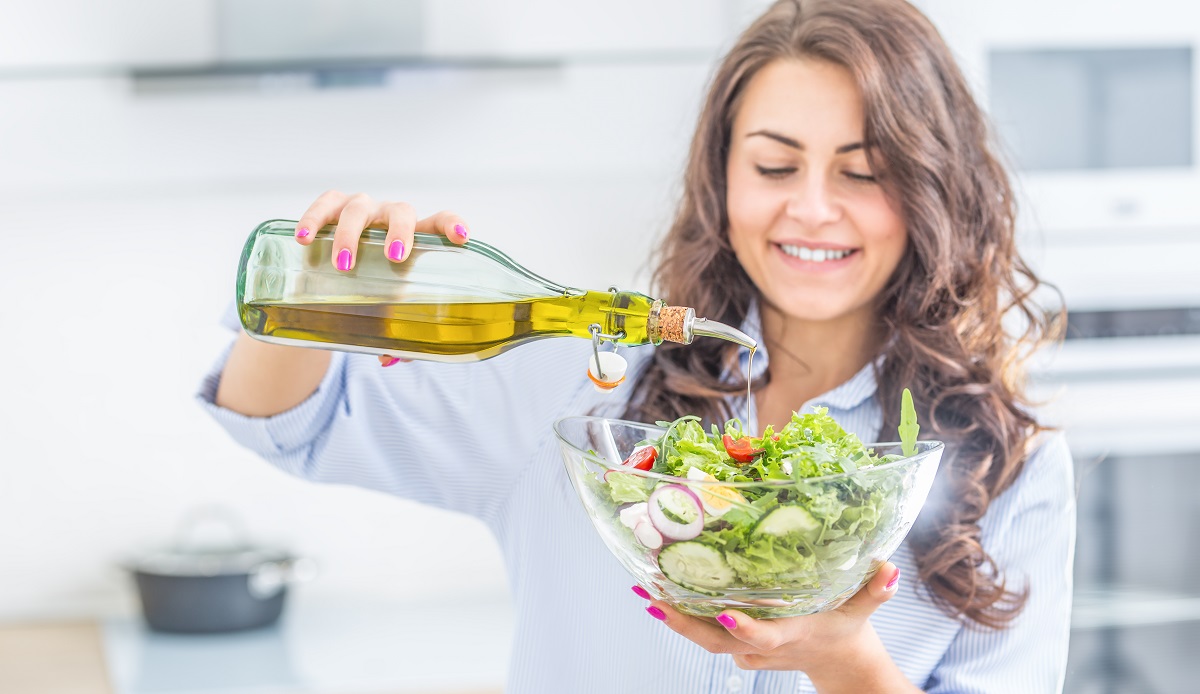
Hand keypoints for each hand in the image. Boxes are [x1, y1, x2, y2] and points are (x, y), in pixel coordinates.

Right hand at [294, 190, 471, 366]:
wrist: (334, 268)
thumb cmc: (372, 285)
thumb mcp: (385, 305)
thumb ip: (392, 332)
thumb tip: (389, 358)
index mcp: (414, 237)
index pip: (440, 222)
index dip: (452, 226)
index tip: (461, 238)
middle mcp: (389, 217)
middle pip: (401, 212)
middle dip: (400, 232)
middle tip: (395, 257)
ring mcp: (361, 208)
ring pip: (358, 209)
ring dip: (351, 235)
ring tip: (343, 264)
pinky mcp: (330, 205)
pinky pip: (323, 205)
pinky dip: (313, 219)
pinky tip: (304, 238)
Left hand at [634, 563, 915, 691]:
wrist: (837, 661)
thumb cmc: (847, 628)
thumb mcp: (864, 610)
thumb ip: (876, 590)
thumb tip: (888, 568)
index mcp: (790, 636)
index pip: (764, 637)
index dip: (746, 629)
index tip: (726, 614)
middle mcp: (761, 646)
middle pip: (715, 640)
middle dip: (683, 622)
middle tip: (653, 597)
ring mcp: (745, 649)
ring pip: (703, 636)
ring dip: (673, 615)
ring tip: (644, 589)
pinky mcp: (735, 644)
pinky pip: (704, 630)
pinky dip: (682, 612)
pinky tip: (659, 589)